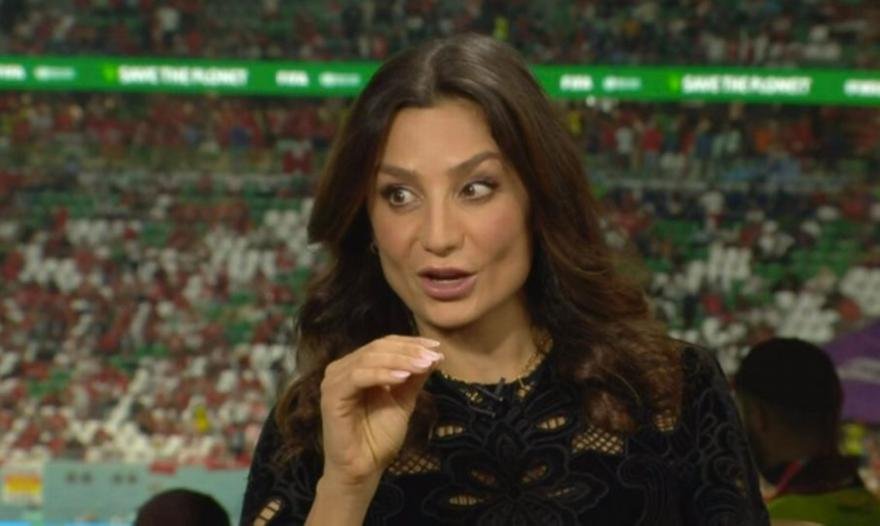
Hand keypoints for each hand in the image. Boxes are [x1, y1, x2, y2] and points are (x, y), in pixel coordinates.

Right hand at [319, 335, 442, 486]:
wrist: (364, 469)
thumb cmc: (379, 437)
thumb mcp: (403, 401)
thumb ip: (414, 378)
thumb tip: (435, 354)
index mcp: (356, 367)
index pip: (384, 344)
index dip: (410, 343)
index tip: (437, 346)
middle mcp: (342, 369)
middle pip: (377, 348)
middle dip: (409, 350)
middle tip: (433, 356)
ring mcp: (334, 381)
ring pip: (369, 359)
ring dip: (400, 360)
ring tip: (424, 365)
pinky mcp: (331, 396)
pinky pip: (358, 377)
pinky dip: (383, 374)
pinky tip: (403, 377)